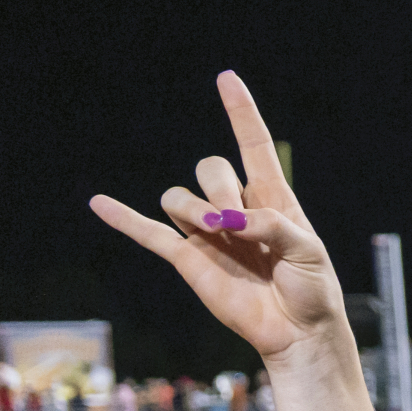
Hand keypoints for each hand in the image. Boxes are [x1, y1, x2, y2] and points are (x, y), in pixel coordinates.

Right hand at [89, 73, 349, 367]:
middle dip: (218, 187)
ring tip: (218, 235)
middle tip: (236, 222)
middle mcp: (236, 210)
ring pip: (180, 198)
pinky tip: (98, 203)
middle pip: (209, 168)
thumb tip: (230, 221)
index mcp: (272, 198)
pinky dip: (123, 219)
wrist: (298, 332)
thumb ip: (273, 226)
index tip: (227, 79)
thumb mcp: (308, 251)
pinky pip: (149, 234)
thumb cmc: (313, 289)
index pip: (253, 146)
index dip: (240, 112)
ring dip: (194, 210)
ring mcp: (209, 234)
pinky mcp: (189, 260)